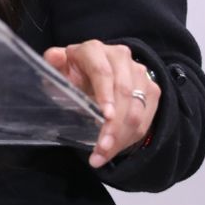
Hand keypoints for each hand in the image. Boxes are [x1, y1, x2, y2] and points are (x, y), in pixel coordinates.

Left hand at [44, 40, 158, 167]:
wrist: (96, 74)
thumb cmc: (74, 74)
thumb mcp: (59, 69)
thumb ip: (53, 63)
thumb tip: (56, 57)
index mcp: (94, 50)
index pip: (103, 72)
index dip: (105, 94)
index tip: (106, 117)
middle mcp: (120, 57)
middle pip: (123, 92)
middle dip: (114, 125)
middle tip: (101, 148)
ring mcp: (139, 72)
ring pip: (137, 109)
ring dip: (122, 136)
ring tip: (104, 154)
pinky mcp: (151, 89)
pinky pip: (146, 117)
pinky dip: (130, 137)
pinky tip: (114, 149)